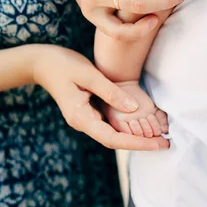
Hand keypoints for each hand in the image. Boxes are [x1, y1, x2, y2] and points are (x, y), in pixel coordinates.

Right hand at [32, 45, 169, 149]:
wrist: (41, 63)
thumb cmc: (62, 64)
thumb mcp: (88, 74)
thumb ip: (110, 92)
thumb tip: (134, 108)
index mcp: (80, 117)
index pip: (112, 138)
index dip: (136, 143)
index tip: (158, 144)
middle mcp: (82, 122)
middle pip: (113, 141)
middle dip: (139, 144)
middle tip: (165, 143)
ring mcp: (83, 119)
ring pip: (111, 134)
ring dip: (133, 137)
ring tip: (157, 136)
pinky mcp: (85, 112)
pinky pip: (107, 124)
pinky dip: (124, 127)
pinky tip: (138, 123)